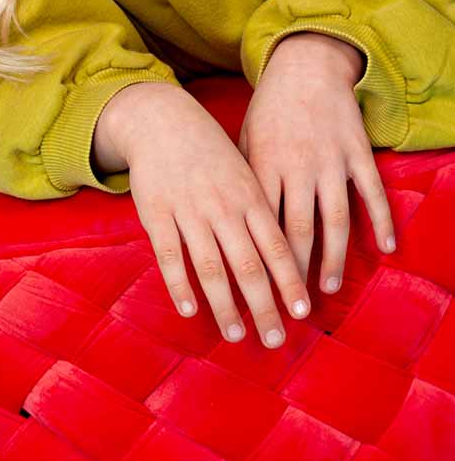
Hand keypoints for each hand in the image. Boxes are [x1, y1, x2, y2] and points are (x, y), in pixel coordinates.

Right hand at [114, 82, 312, 348]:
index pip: (277, 245)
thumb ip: (262, 210)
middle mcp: (224, 206)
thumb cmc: (212, 153)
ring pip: (210, 267)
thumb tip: (288, 256)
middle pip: (248, 265)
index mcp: (250, 195)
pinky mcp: (157, 213)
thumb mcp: (245, 172)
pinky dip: (180, 285)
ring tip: (236, 335)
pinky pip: (170, 256)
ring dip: (225, 306)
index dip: (290, 280)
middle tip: (274, 340)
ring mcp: (190, 210)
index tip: (303, 311)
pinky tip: (189, 310)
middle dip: (264, 306)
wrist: (164, 120)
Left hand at [238, 32, 395, 294]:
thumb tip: (225, 230)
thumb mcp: (244, 140)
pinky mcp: (355, 150)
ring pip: (334, 218)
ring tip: (329, 289)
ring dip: (333, 258)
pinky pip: (371, 191)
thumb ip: (241, 182)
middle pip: (296, 231)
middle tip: (292, 311)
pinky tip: (385, 248)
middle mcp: (296, 166)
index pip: (259, 226)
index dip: (259, 265)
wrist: (305, 65)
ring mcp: (329, 159)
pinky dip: (381, 220)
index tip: (255, 296)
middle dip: (293, 276)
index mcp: (262, 165)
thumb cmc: (268, 109)